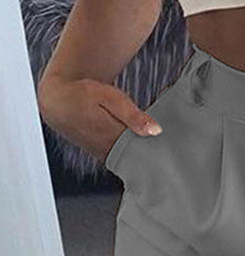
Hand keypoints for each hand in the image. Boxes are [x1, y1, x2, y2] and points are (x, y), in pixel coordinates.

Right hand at [37, 74, 161, 164]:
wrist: (58, 100)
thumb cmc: (83, 94)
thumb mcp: (109, 97)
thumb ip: (133, 115)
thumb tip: (156, 130)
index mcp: (113, 138)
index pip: (143, 153)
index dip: (159, 154)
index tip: (174, 155)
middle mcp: (109, 151)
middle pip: (139, 160)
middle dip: (155, 159)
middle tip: (173, 155)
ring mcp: (105, 155)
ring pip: (131, 161)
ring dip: (144, 158)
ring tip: (163, 154)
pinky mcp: (103, 155)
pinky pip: (123, 159)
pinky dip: (134, 155)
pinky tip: (145, 150)